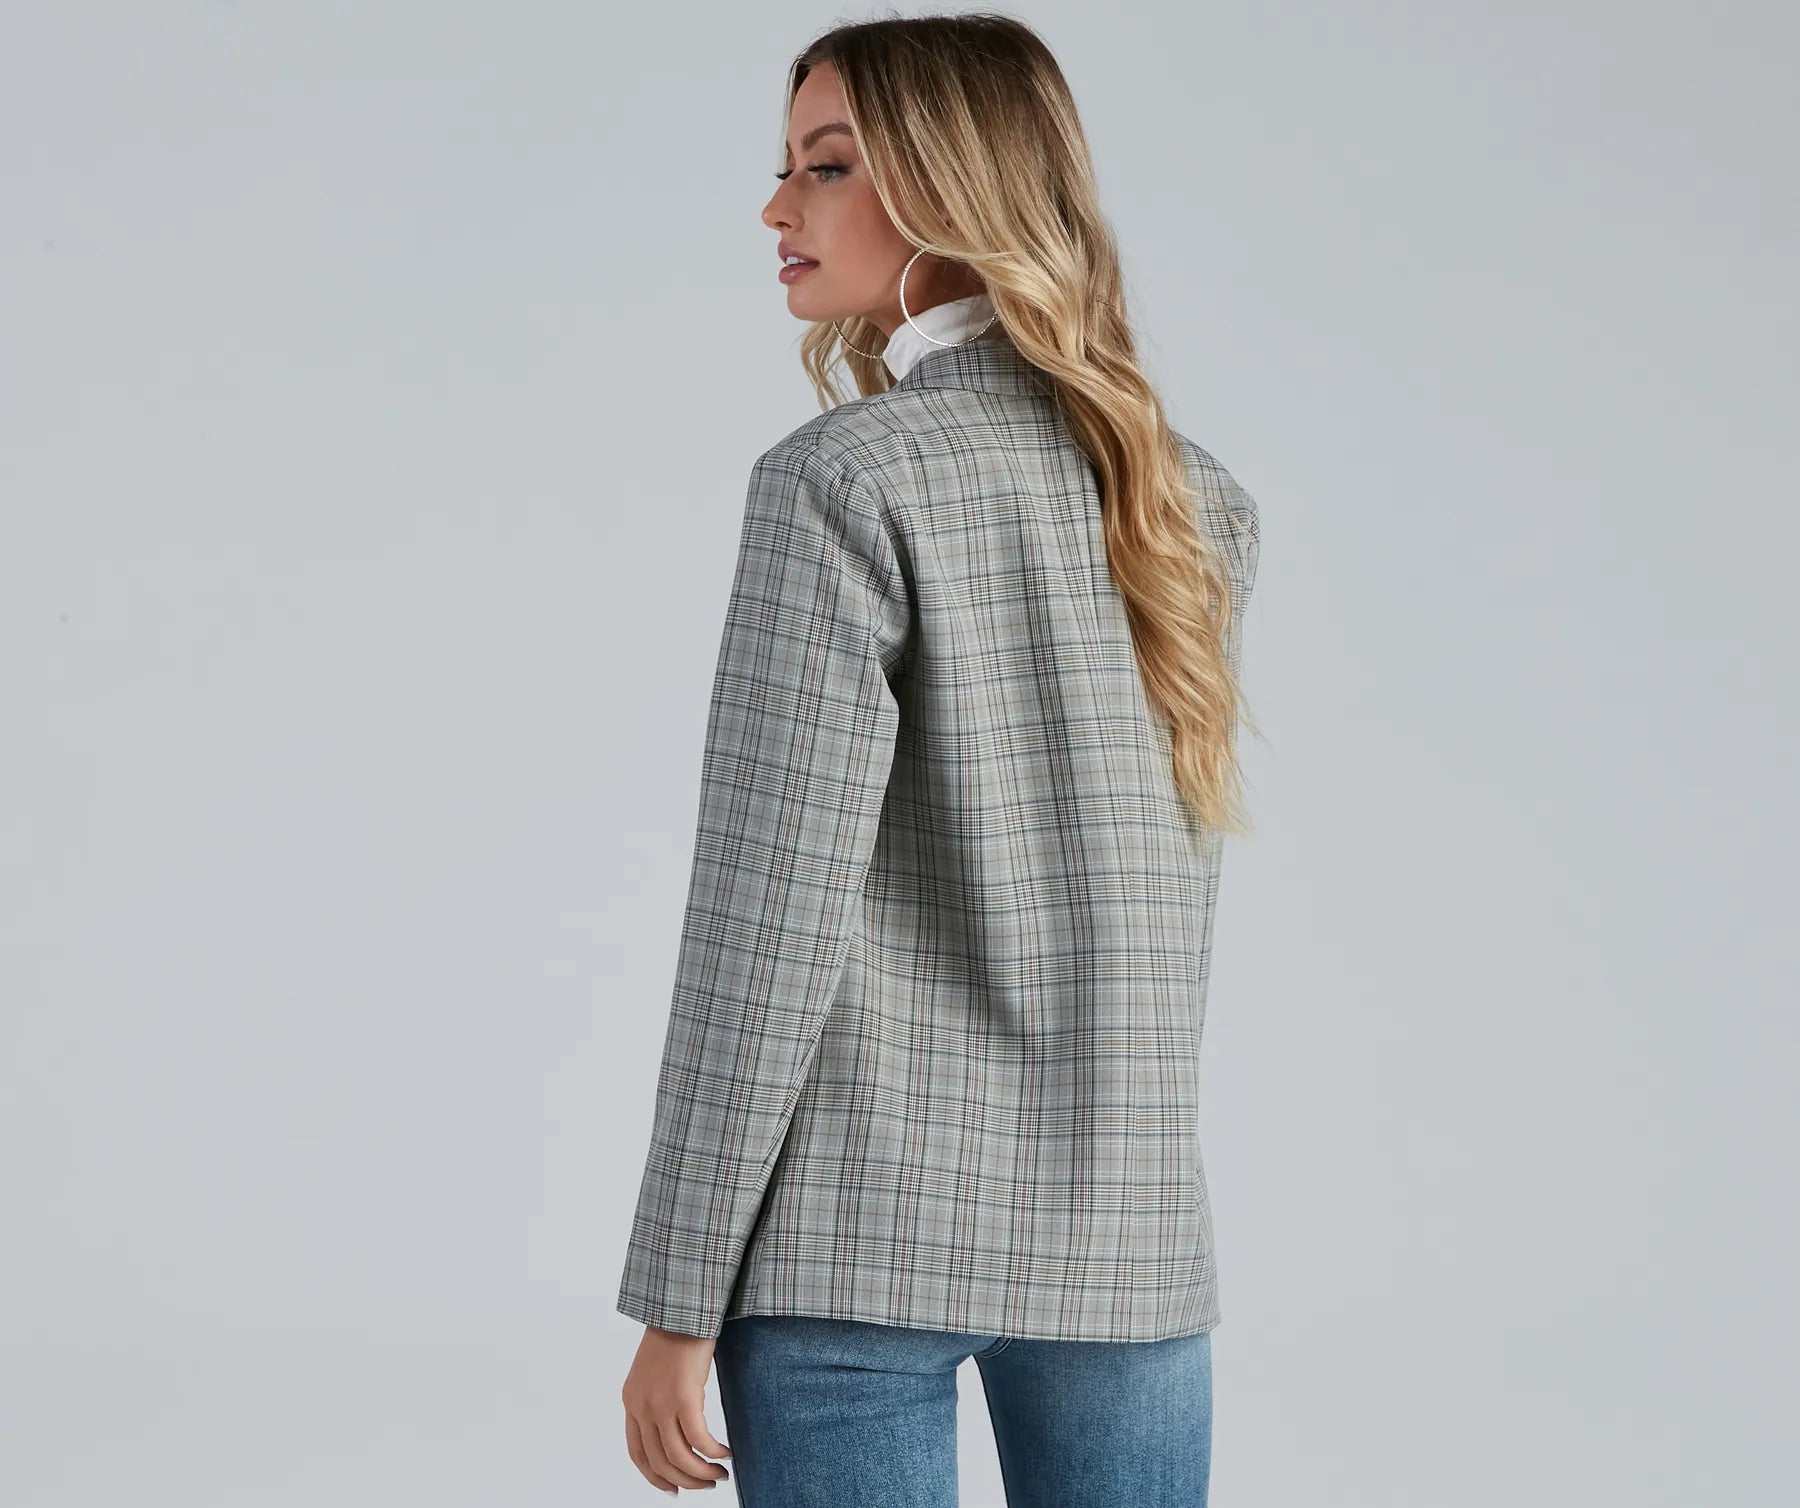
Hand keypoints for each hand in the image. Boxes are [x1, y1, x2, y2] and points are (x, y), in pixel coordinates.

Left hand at [621, 1324, 733, 1494]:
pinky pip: (699, 1439)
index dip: (656, 1478)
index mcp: (632, 1402)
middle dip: (685, 1480)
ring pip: (679, 1457)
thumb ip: (657, 1399)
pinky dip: (713, 1452)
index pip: (638, 1454)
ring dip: (701, 1472)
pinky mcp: (684, 1397)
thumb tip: (676, 1429)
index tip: (674, 1489)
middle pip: (660, 1462)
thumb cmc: (675, 1334)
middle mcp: (641, 1406)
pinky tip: (725, 1452)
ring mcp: (661, 1403)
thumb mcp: (654, 1372)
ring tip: (719, 1473)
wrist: (682, 1307)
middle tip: (706, 1484)